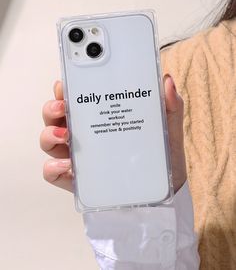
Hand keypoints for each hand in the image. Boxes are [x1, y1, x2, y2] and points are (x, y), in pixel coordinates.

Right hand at [40, 75, 185, 193]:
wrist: (162, 191)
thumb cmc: (160, 155)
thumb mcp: (167, 127)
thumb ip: (170, 104)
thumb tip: (167, 80)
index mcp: (100, 116)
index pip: (76, 98)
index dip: (65, 89)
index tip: (65, 84)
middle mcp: (84, 133)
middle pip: (55, 115)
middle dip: (52, 107)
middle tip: (63, 107)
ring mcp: (77, 156)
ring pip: (48, 139)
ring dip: (50, 134)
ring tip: (66, 135)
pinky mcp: (74, 179)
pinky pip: (52, 171)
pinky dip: (54, 166)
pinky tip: (69, 166)